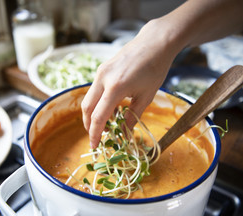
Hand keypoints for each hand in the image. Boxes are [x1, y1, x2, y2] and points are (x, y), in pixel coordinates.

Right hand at [81, 19, 180, 148]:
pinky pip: (95, 90)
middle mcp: (103, 79)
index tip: (94, 146)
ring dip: (93, 114)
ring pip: (89, 99)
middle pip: (87, 108)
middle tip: (98, 137)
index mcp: (115, 87)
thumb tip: (124, 134)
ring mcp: (100, 72)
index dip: (94, 134)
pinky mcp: (101, 69)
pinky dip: (98, 102)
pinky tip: (111, 108)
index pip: (98, 117)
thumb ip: (132, 117)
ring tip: (107, 124)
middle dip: (89, 125)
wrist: (155, 43)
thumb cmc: (155, 69)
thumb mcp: (146, 96)